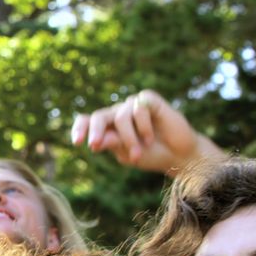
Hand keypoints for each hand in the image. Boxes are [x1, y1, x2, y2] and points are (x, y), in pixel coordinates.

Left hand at [71, 89, 222, 175]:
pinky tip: (151, 137)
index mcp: (107, 127)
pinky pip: (138, 108)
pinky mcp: (148, 100)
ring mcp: (132, 105)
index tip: (76, 142)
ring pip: (120, 117)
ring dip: (129, 139)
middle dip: (94, 131)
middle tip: (93, 145)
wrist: (179, 155)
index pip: (86, 121)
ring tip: (138, 155)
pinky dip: (143, 126)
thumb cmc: (151, 155)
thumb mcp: (127, 153)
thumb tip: (95, 141)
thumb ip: (113, 144)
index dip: (79, 128)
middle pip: (98, 116)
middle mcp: (117, 114)